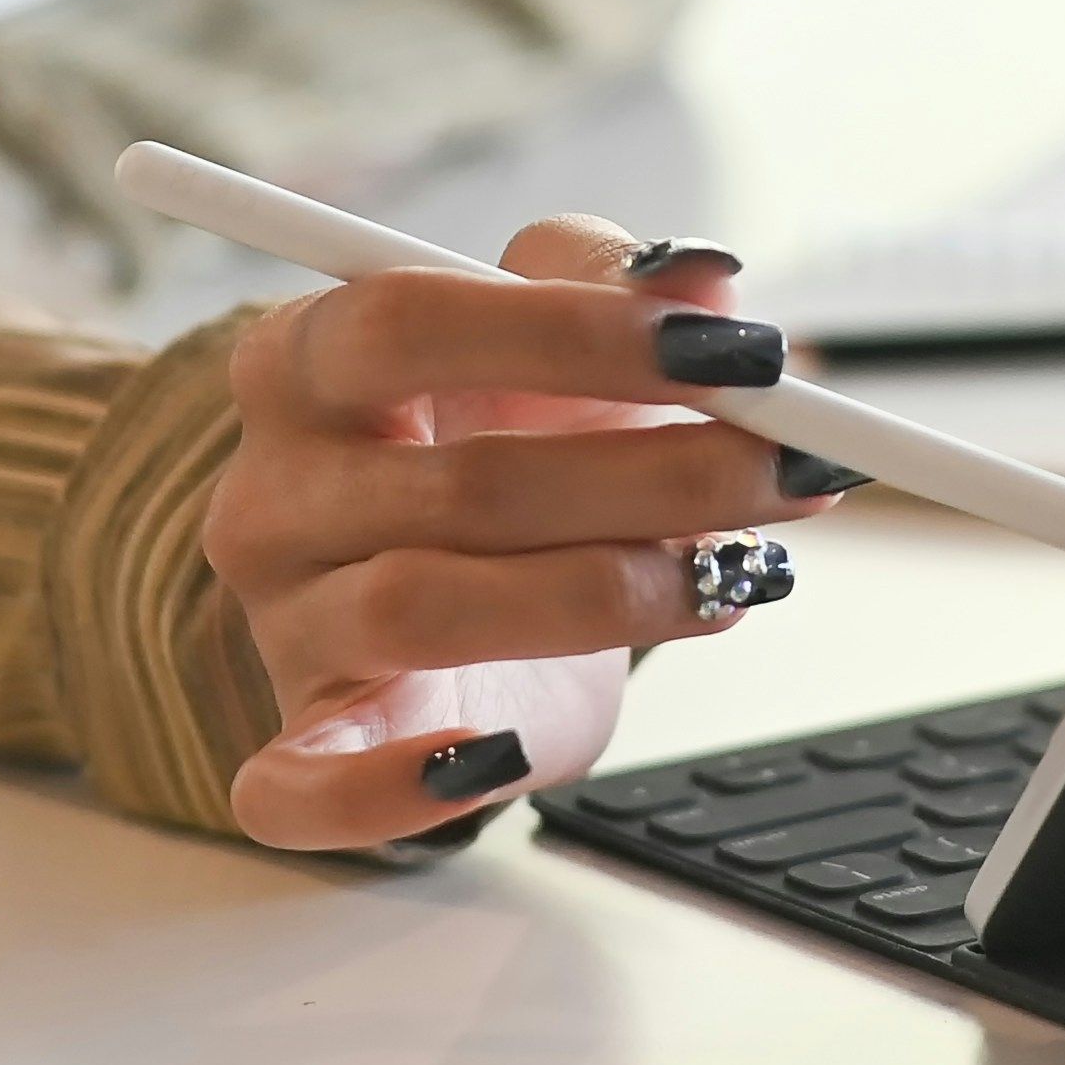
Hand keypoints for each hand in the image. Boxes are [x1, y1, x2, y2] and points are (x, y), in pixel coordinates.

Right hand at [201, 218, 835, 851]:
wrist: (454, 602)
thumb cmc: (497, 450)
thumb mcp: (556, 349)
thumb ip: (616, 284)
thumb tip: (702, 274)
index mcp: (306, 361)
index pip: (407, 322)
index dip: (572, 332)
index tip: (724, 353)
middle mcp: (275, 490)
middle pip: (458, 482)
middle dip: (655, 476)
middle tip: (789, 468)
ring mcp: (282, 624)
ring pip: (424, 609)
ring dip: (609, 594)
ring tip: (731, 578)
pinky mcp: (306, 746)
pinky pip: (301, 789)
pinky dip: (392, 790)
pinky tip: (494, 762)